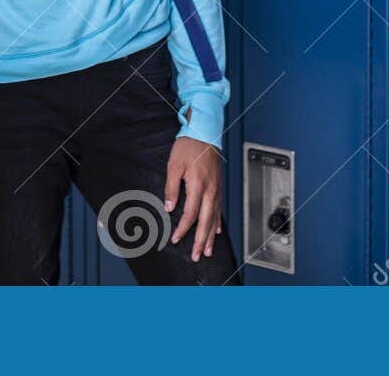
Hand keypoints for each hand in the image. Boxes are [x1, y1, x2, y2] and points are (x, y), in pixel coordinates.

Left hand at [163, 136, 222, 261]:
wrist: (204, 133)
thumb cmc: (188, 147)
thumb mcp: (173, 165)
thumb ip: (171, 188)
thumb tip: (169, 207)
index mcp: (198, 185)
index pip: (190, 214)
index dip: (182, 229)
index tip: (176, 239)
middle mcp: (210, 190)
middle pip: (206, 221)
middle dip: (201, 241)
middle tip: (198, 255)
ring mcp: (216, 189)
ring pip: (215, 218)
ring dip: (211, 236)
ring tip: (208, 250)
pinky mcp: (218, 186)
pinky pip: (219, 208)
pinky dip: (218, 222)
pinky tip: (217, 230)